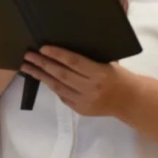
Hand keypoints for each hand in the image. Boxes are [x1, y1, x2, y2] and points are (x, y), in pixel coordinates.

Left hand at [21, 45, 136, 116]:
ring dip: (41, 76)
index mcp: (99, 73)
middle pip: (61, 74)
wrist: (129, 101)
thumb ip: (88, 59)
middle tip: (28, 55)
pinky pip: (62, 96)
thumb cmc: (119, 76)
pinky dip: (52, 86)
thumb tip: (65, 50)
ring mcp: (84, 101)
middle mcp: (90, 88)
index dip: (57, 54)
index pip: (74, 62)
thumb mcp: (108, 63)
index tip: (42, 48)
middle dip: (42, 64)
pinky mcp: (80, 110)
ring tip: (27, 67)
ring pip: (57, 87)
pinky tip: (43, 78)